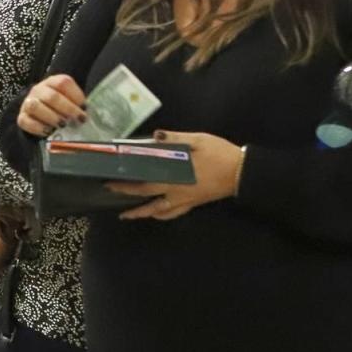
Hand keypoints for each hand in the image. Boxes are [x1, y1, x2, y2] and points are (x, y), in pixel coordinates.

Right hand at [17, 74, 86, 136]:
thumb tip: (86, 117)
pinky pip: (26, 121)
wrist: (40, 116)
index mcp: (53, 82)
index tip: (85, 108)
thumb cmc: (60, 109)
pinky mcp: (21, 117)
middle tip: (78, 120)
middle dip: (68, 109)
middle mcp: (39, 90)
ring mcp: (28, 103)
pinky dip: (38, 128)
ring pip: (35, 107)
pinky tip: (49, 132)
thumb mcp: (70, 101)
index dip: (76, 95)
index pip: (63, 83)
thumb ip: (77, 106)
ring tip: (62, 126)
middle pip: (51, 96)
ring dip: (51, 117)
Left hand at [108, 131, 244, 220]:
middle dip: (127, 196)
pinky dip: (161, 215)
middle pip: (146, 198)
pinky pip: (174, 213)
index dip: (125, 184)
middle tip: (111, 194)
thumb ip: (175, 138)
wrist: (241, 172)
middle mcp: (176, 192)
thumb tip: (156, 136)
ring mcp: (185, 200)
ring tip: (127, 215)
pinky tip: (155, 213)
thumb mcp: (198, 140)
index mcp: (174, 176)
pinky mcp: (193, 203)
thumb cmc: (219, 154)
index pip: (144, 182)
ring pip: (159, 212)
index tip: (110, 182)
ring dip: (141, 213)